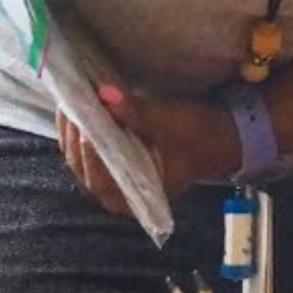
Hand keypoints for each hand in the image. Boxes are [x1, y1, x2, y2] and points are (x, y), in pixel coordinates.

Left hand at [57, 87, 241, 220]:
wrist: (224, 137)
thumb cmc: (201, 137)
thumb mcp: (171, 123)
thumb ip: (137, 113)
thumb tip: (104, 95)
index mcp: (132, 198)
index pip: (98, 175)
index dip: (87, 149)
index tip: (83, 121)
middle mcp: (115, 194)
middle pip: (80, 166)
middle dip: (73, 134)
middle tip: (69, 102)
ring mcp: (111, 178)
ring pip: (78, 157)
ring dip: (72, 129)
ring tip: (69, 98)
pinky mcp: (112, 161)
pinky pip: (86, 148)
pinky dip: (80, 128)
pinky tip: (76, 105)